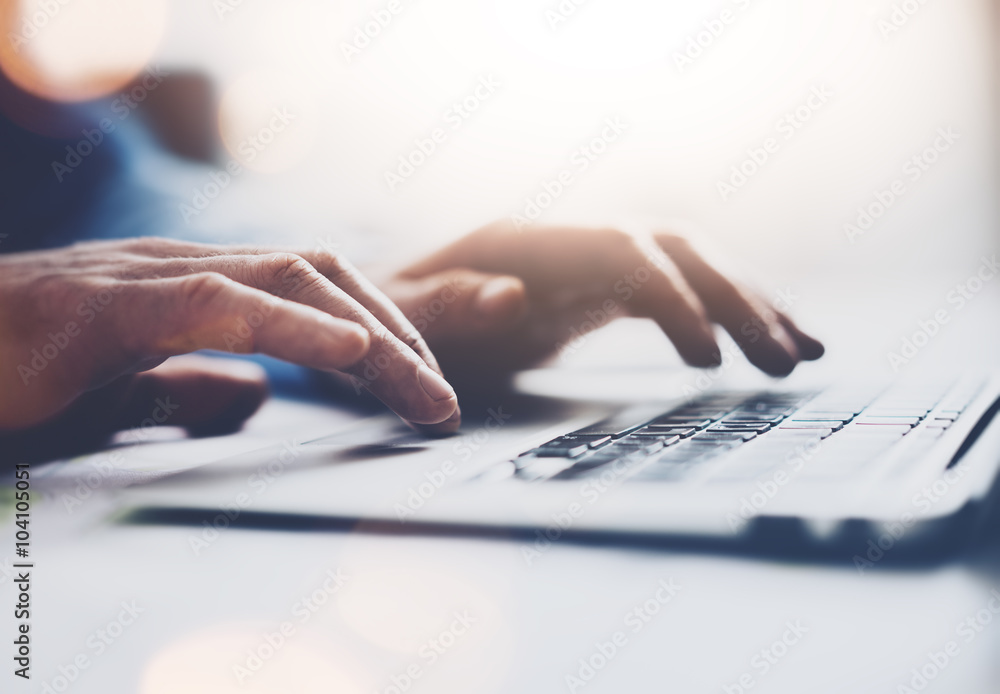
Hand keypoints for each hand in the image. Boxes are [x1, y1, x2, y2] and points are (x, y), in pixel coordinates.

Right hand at [0, 238, 459, 439]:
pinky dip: (292, 322)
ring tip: (423, 388)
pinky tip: (347, 351)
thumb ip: (188, 387)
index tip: (425, 392)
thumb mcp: (124, 391)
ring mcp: (149, 277)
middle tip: (444, 402)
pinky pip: (218, 301)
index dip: (382, 332)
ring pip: (291, 277)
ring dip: (371, 334)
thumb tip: (255, 398)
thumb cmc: (17, 370)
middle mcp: (187, 269)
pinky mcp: (106, 305)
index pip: (318, 291)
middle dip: (400, 336)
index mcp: (198, 289)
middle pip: (326, 276)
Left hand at [381, 221, 823, 386]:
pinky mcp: (600, 286)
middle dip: (733, 298)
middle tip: (784, 360)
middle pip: (672, 247)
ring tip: (804, 354)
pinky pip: (677, 288)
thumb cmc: (388, 320)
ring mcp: (588, 258)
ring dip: (749, 302)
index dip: (671, 298)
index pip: (619, 251)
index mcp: (521, 239)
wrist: (388, 313)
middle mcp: (567, 236)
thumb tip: (514, 295)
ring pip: (689, 262)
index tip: (709, 359)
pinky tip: (767, 341)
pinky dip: (724, 313)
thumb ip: (445, 306)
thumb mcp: (400, 318)